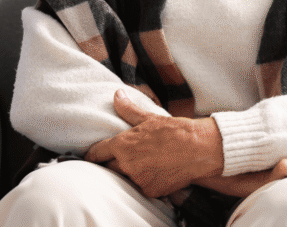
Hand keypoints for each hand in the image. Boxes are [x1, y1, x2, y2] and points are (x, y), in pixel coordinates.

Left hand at [84, 90, 222, 198]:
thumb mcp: (148, 117)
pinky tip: (152, 170)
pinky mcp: (151, 190)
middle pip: (109, 168)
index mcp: (123, 145)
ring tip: (138, 162)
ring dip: (127, 172)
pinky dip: (143, 180)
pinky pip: (140, 186)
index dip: (91, 154)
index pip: (98, 152)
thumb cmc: (174, 131)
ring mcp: (139, 180)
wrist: (198, 149)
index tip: (88, 156)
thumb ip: (128, 109)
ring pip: (125, 178)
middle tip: (115, 158)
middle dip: (110, 163)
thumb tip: (117, 95)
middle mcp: (127, 165)